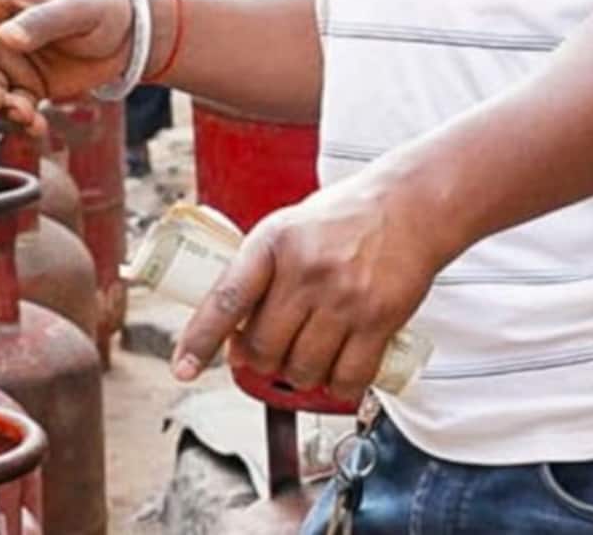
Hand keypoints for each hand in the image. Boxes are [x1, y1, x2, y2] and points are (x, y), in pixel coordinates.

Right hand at [0, 0, 137, 133]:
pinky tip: (40, 127)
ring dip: (0, 107)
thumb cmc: (98, 8)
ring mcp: (10, 64)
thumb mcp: (73, 9)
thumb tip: (6, 39)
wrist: (131, 36)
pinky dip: (22, 121)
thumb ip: (40, 23)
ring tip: (27, 114)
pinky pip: (12, 110)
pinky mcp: (28, 88)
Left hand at [172, 168, 449, 404]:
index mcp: (272, 243)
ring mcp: (344, 296)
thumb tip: (232, 340)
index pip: (226, 299)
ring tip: (308, 355)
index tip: (182, 369)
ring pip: (302, 369)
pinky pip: (348, 377)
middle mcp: (305, 269)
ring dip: (298, 376)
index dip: (200, 339)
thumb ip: (259, 276)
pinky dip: (338, 386)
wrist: (410, 205)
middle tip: (271, 351)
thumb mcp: (287, 230)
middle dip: (260, 360)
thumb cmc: (342, 220)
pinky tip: (338, 372)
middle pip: (264, 347)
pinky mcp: (379, 319)